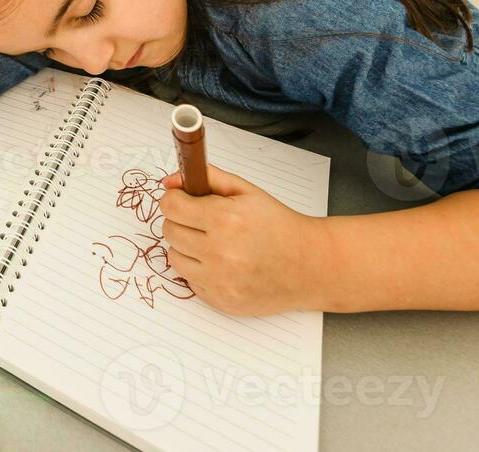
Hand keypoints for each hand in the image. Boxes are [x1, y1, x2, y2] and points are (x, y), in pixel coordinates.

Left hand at [159, 165, 330, 314]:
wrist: (309, 265)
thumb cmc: (279, 225)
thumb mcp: (246, 192)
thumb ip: (208, 178)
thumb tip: (170, 181)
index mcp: (224, 219)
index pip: (171, 206)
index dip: (174, 199)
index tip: (182, 199)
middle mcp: (218, 252)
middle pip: (169, 231)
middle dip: (181, 221)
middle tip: (202, 220)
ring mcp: (219, 280)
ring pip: (174, 257)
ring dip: (186, 247)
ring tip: (212, 242)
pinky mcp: (220, 301)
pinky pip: (189, 280)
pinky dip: (200, 270)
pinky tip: (222, 263)